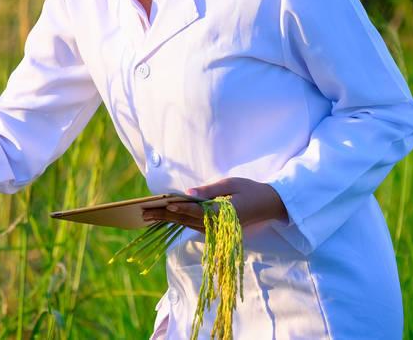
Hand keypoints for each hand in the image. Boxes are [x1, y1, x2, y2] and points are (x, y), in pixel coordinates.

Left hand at [141, 177, 288, 233]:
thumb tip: (188, 193)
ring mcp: (216, 229)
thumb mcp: (231, 184)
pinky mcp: (214, 229)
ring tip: (148, 215)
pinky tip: (163, 217)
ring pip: (187, 224)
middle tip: (145, 211)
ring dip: (167, 220)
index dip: (182, 208)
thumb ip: (210, 190)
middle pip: (187, 220)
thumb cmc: (250, 190)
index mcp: (224, 213)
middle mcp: (218, 224)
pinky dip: (177, 221)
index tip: (167, 204)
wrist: (267, 204)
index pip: (198, 211)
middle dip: (166, 215)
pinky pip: (192, 225)